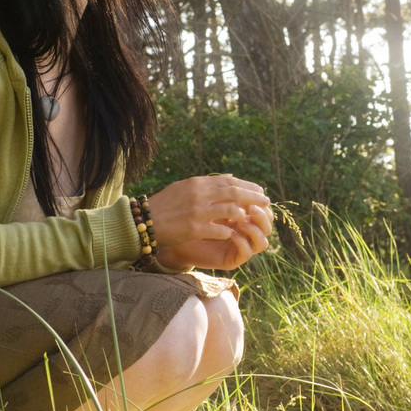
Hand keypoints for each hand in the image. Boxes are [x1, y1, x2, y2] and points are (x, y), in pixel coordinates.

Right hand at [144, 175, 273, 271]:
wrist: (143, 222)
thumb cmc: (164, 205)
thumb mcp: (183, 187)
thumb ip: (206, 184)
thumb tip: (230, 177)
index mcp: (197, 183)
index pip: (228, 181)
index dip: (247, 185)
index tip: (259, 190)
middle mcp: (199, 194)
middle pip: (234, 193)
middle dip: (253, 197)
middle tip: (266, 201)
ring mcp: (198, 212)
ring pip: (231, 211)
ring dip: (245, 215)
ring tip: (254, 218)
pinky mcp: (194, 229)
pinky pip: (220, 230)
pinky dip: (230, 231)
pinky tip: (237, 233)